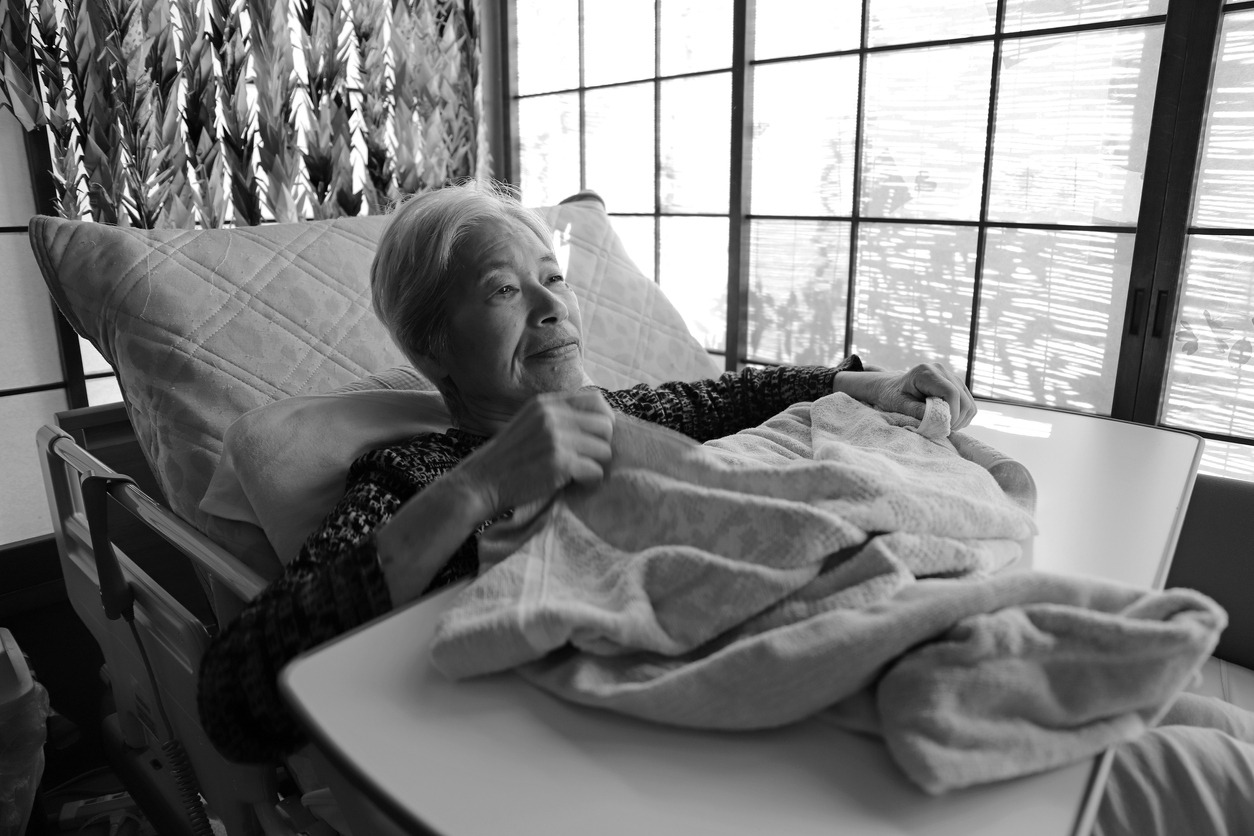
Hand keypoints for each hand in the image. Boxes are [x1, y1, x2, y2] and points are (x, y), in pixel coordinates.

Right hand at [451, 389, 614, 517]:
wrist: (480, 482)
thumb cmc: (508, 459)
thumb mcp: (530, 424)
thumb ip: (558, 418)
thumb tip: (603, 423)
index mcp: (546, 403)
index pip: (596, 400)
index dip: (604, 420)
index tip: (596, 439)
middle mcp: (552, 415)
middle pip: (605, 426)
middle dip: (601, 446)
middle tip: (585, 461)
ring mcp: (555, 437)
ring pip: (603, 450)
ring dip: (595, 466)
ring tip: (576, 474)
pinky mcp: (558, 461)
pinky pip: (595, 472)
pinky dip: (588, 482)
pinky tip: (572, 484)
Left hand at [833, 363, 977, 429]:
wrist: (891, 387)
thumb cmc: (892, 396)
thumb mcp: (899, 405)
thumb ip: (917, 411)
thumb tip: (940, 419)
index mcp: (926, 372)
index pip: (951, 392)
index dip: (952, 413)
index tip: (944, 427)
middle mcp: (941, 370)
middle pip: (963, 398)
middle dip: (957, 419)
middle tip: (944, 430)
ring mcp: (950, 375)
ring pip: (969, 401)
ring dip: (961, 419)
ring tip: (945, 426)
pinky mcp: (956, 384)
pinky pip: (968, 402)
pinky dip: (963, 415)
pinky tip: (948, 420)